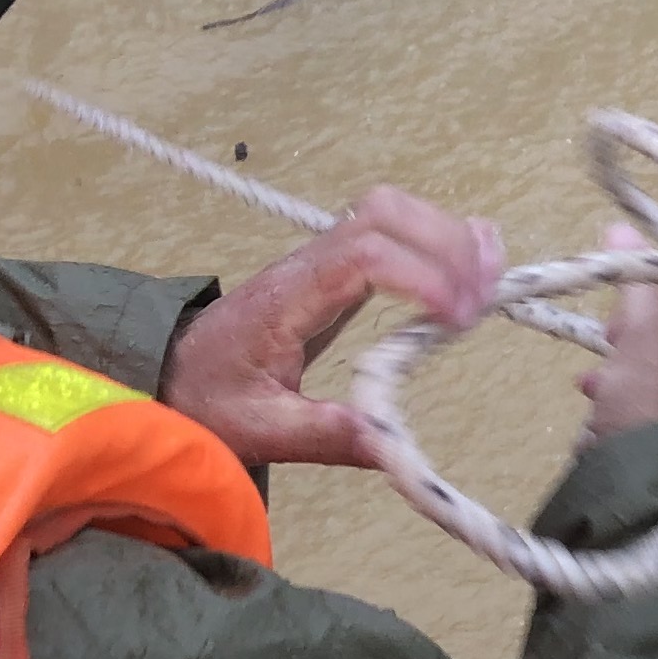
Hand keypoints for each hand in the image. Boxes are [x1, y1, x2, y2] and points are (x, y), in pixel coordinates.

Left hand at [162, 187, 505, 468]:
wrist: (167, 375)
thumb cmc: (207, 399)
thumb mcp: (261, 431)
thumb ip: (326, 435)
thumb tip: (393, 446)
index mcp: (288, 298)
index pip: (363, 258)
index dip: (422, 276)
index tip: (458, 319)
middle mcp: (307, 265)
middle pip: (383, 215)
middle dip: (444, 245)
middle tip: (485, 297)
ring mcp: (321, 260)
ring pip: (388, 212)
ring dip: (445, 235)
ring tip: (490, 277)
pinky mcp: (334, 268)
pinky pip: (388, 229)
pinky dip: (434, 237)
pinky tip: (469, 261)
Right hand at [579, 221, 657, 436]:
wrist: (643, 478)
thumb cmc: (654, 390)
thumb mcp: (647, 324)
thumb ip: (639, 278)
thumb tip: (620, 229)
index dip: (657, 291)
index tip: (625, 300)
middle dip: (635, 330)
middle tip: (610, 335)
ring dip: (623, 362)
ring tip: (595, 376)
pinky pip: (651, 401)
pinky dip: (623, 393)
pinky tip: (595, 396)